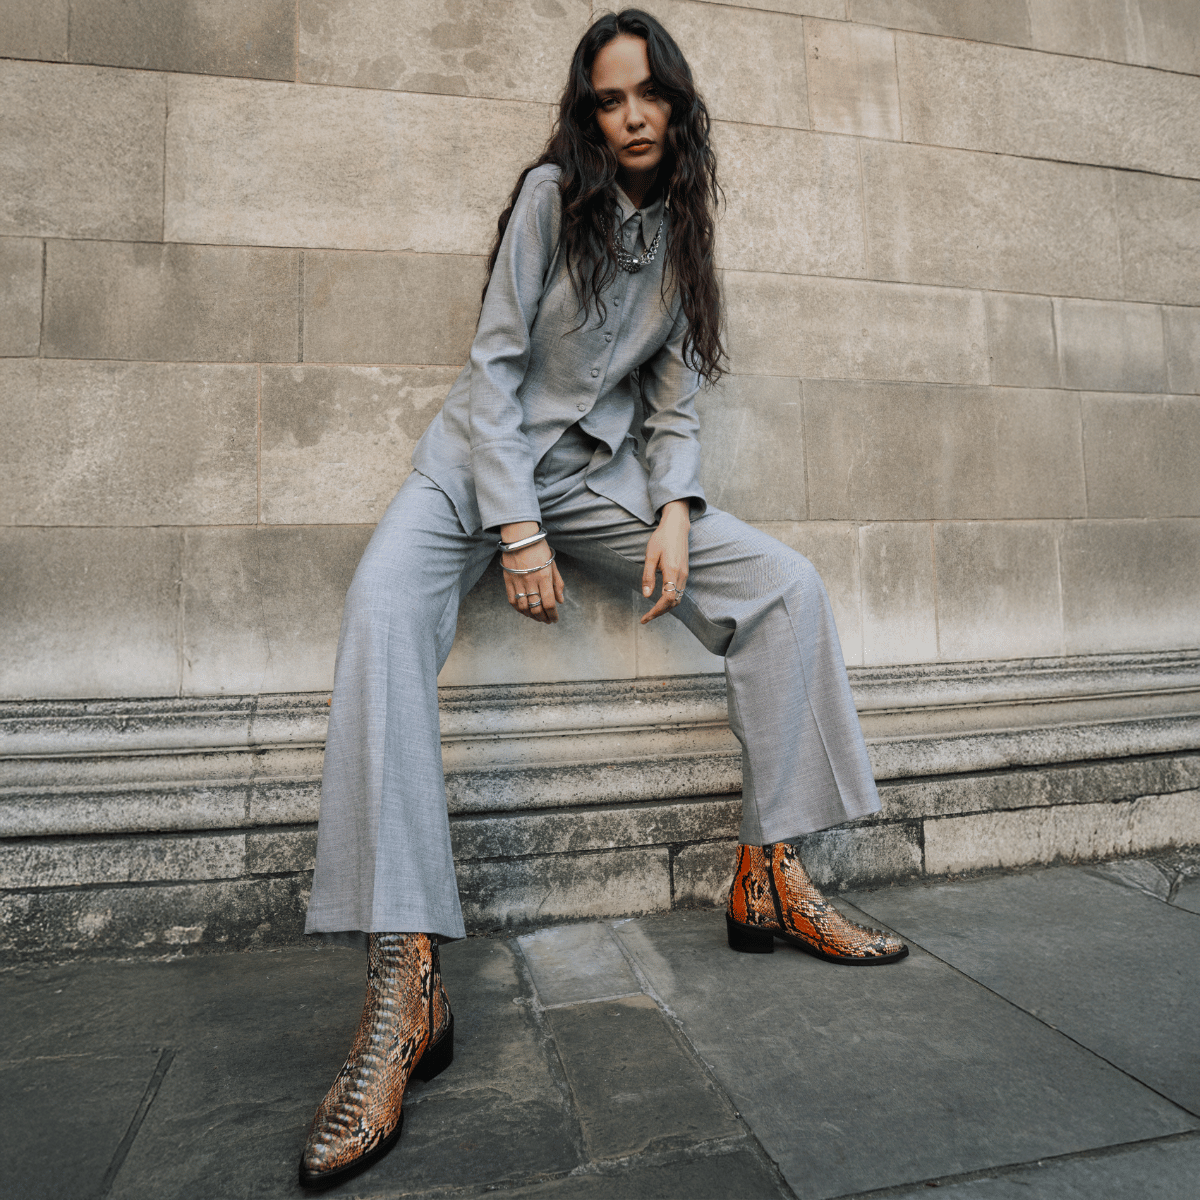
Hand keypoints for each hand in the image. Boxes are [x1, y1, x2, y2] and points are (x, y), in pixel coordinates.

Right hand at [501, 522, 564, 623]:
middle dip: (543, 618)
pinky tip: (524, 611)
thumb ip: (557, 583)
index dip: (553, 615)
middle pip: (537, 608)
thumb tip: (560, 601)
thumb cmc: (539, 548)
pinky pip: (512, 601)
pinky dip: (519, 609)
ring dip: (531, 616)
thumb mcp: (553, 564)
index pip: (549, 603)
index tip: (555, 619)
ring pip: (524, 607)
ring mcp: (518, 582)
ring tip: (537, 617)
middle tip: (547, 620)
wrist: (520, 537)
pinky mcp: (508, 581)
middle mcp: (531, 582)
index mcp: (544, 577)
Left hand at [640, 501, 689, 623]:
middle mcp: (682, 575)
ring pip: (677, 599)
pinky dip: (670, 601)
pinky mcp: (685, 573)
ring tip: (651, 612)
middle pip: (673, 603)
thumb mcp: (650, 556)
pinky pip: (679, 592)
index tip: (645, 618)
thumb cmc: (661, 539)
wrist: (677, 527)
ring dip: (665, 608)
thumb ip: (648, 576)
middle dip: (660, 612)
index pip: (667, 599)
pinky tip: (660, 600)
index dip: (656, 611)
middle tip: (646, 618)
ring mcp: (685, 575)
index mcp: (672, 571)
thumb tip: (646, 595)